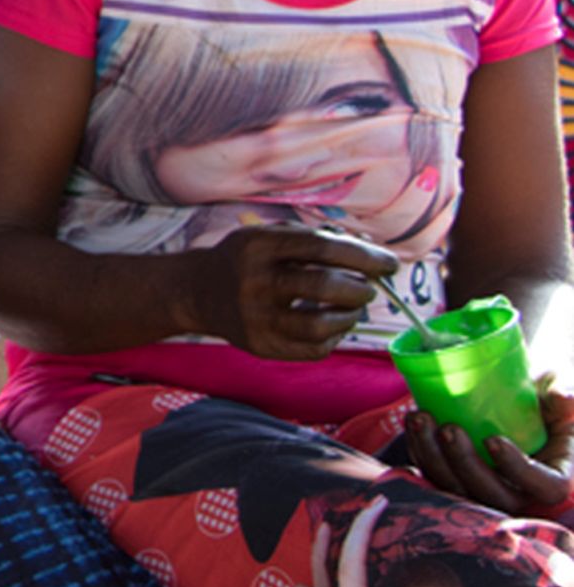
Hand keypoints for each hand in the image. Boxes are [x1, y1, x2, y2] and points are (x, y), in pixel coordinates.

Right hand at [184, 227, 395, 361]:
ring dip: (350, 316)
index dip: (363, 256)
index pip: (321, 247)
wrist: (197, 291)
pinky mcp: (259, 345)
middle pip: (324, 286)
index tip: (390, 264)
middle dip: (360, 288)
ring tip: (352, 308)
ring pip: (320, 324)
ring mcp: (254, 317)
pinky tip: (332, 326)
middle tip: (368, 289)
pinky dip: (334, 338)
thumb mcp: (270, 236)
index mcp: (257, 246)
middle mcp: (252, 281)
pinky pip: (313, 349)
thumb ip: (318, 240)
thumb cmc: (248, 259)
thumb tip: (374, 255)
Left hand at [407, 382, 573, 515]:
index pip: (543, 486)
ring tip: (421, 419)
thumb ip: (562, 396)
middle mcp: (520, 492)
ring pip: (456, 490)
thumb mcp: (560, 396)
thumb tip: (564, 397)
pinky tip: (412, 426)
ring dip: (433, 457)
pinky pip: (433, 476)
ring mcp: (485, 489)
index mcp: (555, 475)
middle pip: (492, 495)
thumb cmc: (545, 402)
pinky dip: (419, 452)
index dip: (517, 468)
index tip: (493, 439)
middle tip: (449, 429)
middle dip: (465, 464)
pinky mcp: (456, 480)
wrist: (518, 403)